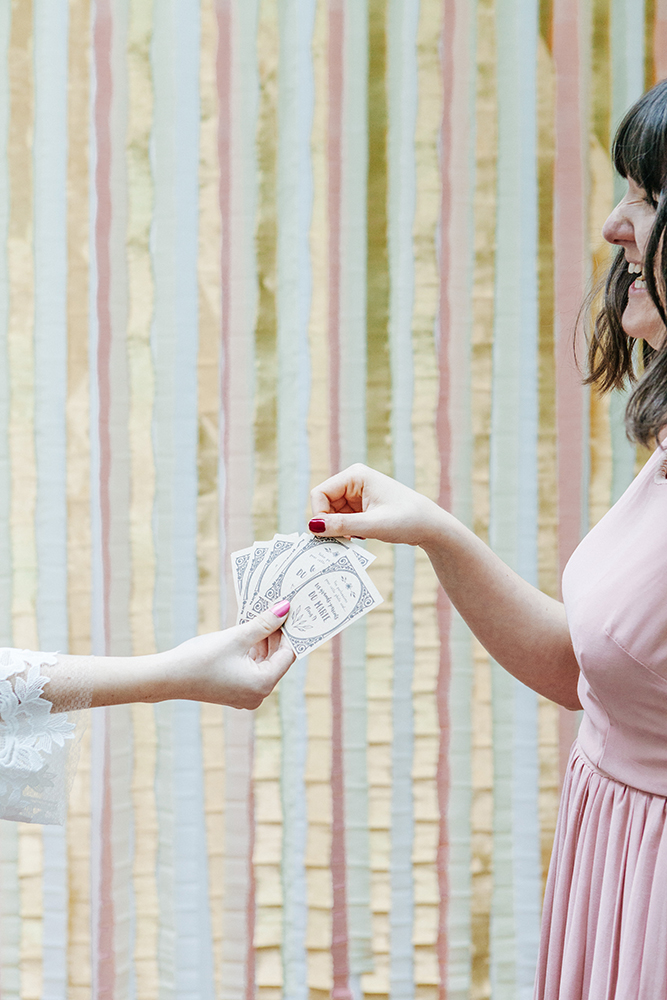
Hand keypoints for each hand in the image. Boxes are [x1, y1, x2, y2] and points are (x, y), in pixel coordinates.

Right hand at [169, 603, 294, 708]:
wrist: (167, 677)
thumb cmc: (202, 658)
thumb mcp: (237, 637)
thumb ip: (264, 624)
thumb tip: (285, 610)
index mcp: (263, 684)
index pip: (287, 655)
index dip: (289, 632)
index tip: (290, 612)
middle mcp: (258, 695)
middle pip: (276, 660)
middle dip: (275, 635)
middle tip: (277, 609)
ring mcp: (246, 695)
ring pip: (264, 664)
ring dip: (263, 642)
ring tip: (262, 616)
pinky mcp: (235, 691)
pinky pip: (251, 669)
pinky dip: (252, 652)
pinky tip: (249, 632)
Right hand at [309, 463, 443, 546]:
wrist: (430, 526)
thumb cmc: (407, 520)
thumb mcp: (373, 525)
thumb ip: (341, 525)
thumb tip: (313, 527)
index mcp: (355, 475)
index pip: (320, 493)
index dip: (320, 515)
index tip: (330, 534)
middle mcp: (354, 481)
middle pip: (324, 504)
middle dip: (330, 524)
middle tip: (344, 540)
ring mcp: (357, 494)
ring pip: (332, 514)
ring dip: (339, 529)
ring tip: (357, 538)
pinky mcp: (361, 507)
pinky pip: (342, 519)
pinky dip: (347, 531)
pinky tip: (362, 537)